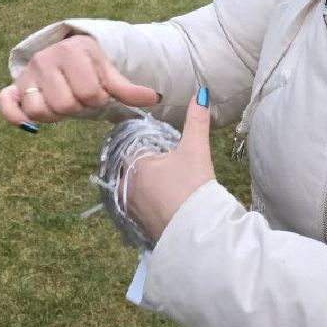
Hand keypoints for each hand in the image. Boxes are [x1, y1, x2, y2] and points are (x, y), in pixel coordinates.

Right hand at [0, 33, 159, 124]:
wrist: (66, 52)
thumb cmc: (89, 66)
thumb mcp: (108, 72)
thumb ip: (127, 88)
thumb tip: (155, 98)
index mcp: (72, 53)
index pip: (89, 93)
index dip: (97, 99)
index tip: (96, 92)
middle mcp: (45, 60)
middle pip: (64, 105)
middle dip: (76, 107)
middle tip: (78, 99)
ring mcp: (27, 74)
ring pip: (38, 110)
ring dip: (53, 114)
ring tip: (61, 103)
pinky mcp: (14, 87)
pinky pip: (5, 102)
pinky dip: (13, 114)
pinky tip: (26, 123)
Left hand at [123, 88, 215, 244]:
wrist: (199, 234)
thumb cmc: (193, 187)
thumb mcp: (196, 150)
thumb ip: (197, 121)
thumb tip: (201, 92)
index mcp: (133, 163)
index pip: (135, 145)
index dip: (152, 145)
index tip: (168, 149)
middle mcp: (124, 185)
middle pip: (133, 167)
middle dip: (149, 166)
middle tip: (173, 168)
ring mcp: (130, 208)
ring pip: (134, 188)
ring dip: (148, 186)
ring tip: (172, 187)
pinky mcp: (138, 226)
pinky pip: (139, 208)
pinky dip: (150, 204)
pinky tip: (168, 205)